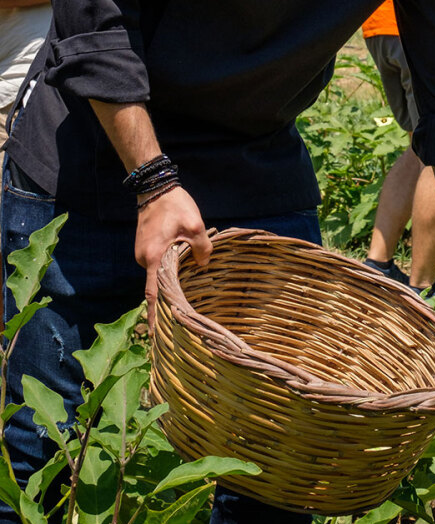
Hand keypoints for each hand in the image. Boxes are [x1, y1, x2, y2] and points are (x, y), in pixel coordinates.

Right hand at [134, 186, 212, 330]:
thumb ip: (201, 248)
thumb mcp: (195, 225)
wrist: (156, 188)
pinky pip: (157, 263)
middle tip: (182, 312)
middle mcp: (143, 259)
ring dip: (170, 278)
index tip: (154, 334)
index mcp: (153, 258)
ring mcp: (142, 253)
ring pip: (158, 272)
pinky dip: (166, 268)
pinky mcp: (145, 247)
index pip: (153, 293)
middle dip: (168, 297)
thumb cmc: (175, 205)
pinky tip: (179, 265)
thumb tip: (203, 265)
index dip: (155, 314)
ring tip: (185, 285)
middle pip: (156, 284)